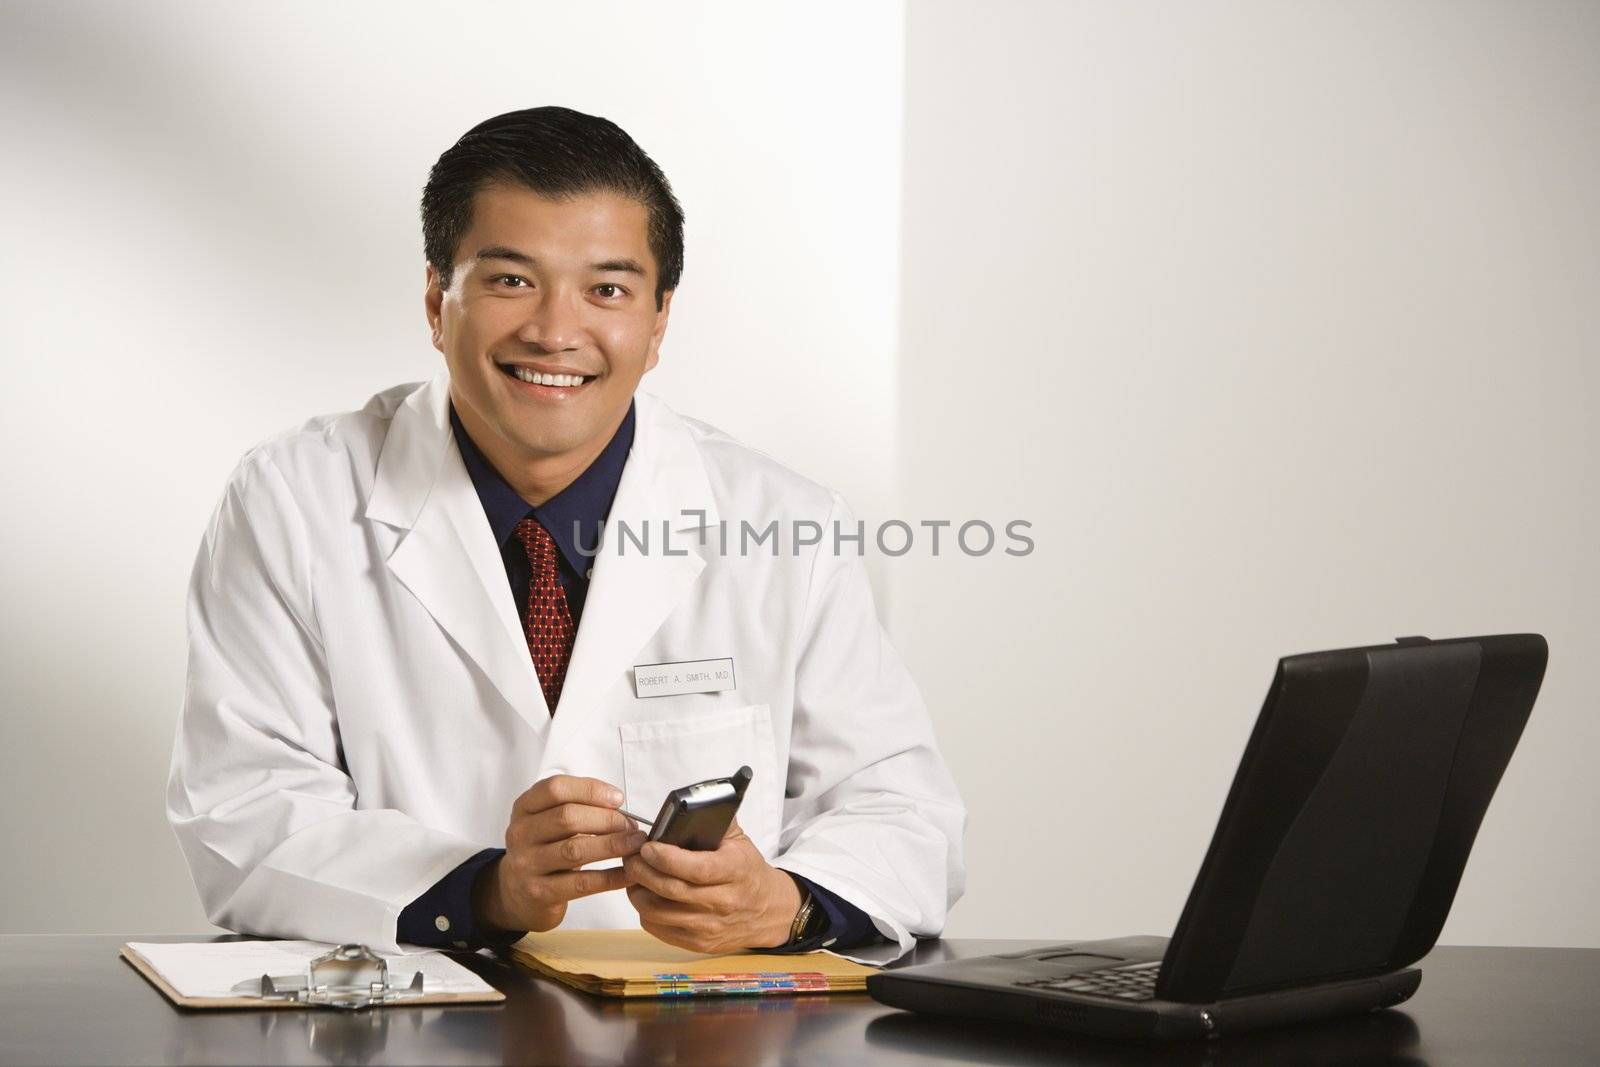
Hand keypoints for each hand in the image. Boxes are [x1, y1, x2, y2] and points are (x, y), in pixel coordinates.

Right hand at [475, 775, 647, 933]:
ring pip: (574, 850)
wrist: (519, 892)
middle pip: (567, 817)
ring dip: (612, 845)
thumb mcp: (550, 821)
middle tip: (631, 826)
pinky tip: (628, 873)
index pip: (555, 789)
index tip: (618, 798)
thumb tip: (618, 804)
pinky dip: (609, 877)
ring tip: (635, 844)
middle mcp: (520, 833)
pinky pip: (581, 883)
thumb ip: (578, 807)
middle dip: (607, 819)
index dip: (590, 790)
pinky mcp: (539, 892)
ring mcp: (527, 864)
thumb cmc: (546, 848)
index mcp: (524, 808)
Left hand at [622, 819, 802, 952]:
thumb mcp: (740, 841)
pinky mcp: (698, 943)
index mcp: (735, 871)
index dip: (667, 858)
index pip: (697, 868)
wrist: (766, 911)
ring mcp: (710, 926)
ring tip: (634, 876)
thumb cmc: (747, 871)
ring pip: (660, 912)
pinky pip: (660, 929)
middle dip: (643, 872)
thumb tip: (691, 803)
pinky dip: (645, 912)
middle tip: (630, 858)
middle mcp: (724, 902)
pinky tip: (645, 896)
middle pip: (672, 890)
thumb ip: (716, 820)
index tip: (647, 847)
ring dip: (638, 892)